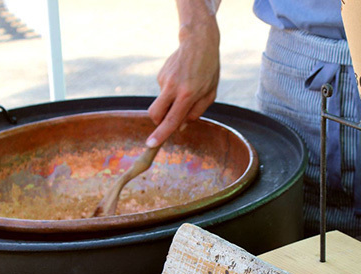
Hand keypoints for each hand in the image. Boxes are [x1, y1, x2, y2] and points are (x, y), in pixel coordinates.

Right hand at [146, 18, 219, 147]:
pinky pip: (164, 92)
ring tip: (186, 88)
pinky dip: (171, 92)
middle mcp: (173, 87)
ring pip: (161, 103)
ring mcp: (165, 80)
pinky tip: (182, 80)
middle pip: (155, 114)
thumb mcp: (210, 94)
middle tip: (169, 121)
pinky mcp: (160, 75)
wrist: (198, 42)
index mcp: (188, 94)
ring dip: (170, 104)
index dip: (161, 134)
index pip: (172, 119)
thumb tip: (180, 127)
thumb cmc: (208, 70)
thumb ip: (196, 113)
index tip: (151, 144)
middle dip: (158, 123)